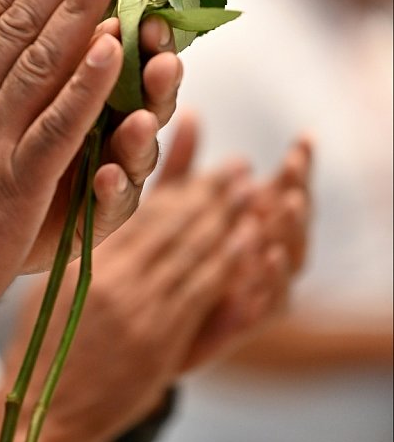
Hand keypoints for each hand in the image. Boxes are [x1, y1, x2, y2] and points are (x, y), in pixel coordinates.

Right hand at [3, 118, 258, 441]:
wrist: (45, 412)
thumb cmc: (43, 348)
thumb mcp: (52, 287)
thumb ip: (84, 249)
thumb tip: (107, 208)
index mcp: (88, 262)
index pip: (144, 214)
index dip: (180, 186)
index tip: (205, 165)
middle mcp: (117, 279)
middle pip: (173, 226)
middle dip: (211, 194)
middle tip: (239, 168)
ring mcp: (141, 310)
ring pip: (192, 254)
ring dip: (228, 221)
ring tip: (253, 194)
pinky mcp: (160, 340)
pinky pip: (200, 293)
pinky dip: (227, 264)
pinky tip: (249, 243)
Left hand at [180, 135, 312, 370]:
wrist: (138, 329)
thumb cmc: (159, 260)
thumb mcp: (167, 206)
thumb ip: (182, 166)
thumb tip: (189, 112)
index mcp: (253, 221)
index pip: (286, 187)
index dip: (299, 166)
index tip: (303, 141)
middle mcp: (263, 253)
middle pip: (295, 223)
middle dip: (298, 196)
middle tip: (296, 175)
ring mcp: (258, 289)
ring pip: (288, 261)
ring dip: (291, 231)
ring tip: (287, 205)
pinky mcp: (243, 322)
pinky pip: (267, 305)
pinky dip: (270, 279)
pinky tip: (267, 255)